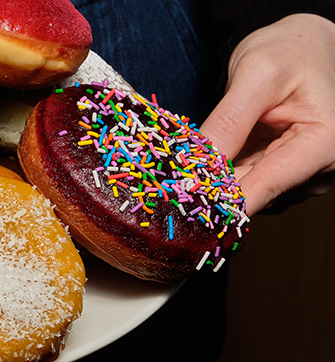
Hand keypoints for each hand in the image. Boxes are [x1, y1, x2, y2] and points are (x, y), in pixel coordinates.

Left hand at [201, 13, 334, 215]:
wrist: (302, 46)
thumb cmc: (290, 51)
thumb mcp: (257, 75)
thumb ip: (230, 121)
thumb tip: (199, 166)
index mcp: (325, 144)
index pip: (267, 185)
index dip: (223, 201)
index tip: (187, 205)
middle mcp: (320, 166)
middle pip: (254, 191)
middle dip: (213, 185)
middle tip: (174, 177)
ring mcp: (302, 173)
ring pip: (246, 189)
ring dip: (216, 177)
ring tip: (191, 158)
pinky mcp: (283, 171)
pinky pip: (246, 179)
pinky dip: (223, 170)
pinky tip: (207, 156)